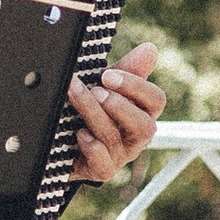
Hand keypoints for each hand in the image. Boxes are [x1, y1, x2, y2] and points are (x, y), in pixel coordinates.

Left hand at [65, 42, 163, 186]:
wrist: (64, 143)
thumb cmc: (92, 110)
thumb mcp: (107, 87)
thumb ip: (127, 70)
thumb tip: (150, 49)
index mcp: (142, 113)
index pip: (155, 101)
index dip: (135, 87)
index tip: (108, 74)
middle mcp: (135, 137)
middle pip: (144, 126)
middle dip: (119, 105)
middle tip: (96, 89)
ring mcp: (119, 155)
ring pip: (114, 138)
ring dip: (94, 113)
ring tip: (76, 95)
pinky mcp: (101, 170)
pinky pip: (104, 165)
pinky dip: (92, 147)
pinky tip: (79, 133)